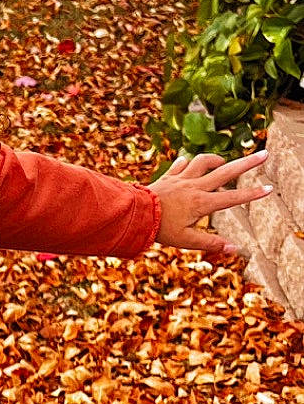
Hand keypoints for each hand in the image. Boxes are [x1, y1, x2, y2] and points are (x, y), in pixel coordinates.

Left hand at [148, 149, 272, 257]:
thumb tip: (235, 248)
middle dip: (247, 163)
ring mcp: (180, 180)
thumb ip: (211, 244)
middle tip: (263, 154)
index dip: (252, 195)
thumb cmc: (159, 229)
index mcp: (201, 203)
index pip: (233, 198)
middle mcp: (194, 187)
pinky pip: (180, 165)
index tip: (268, 189)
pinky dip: (187, 163)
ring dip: (216, 160)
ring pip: (203, 162)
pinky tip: (188, 162)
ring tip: (223, 162)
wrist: (134, 213)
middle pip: (225, 171)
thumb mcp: (186, 240)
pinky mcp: (167, 177)